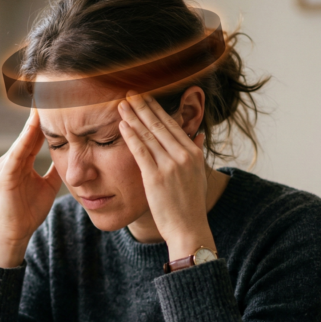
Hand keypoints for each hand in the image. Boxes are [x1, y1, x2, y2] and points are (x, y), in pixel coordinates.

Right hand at [0, 107, 61, 267]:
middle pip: (29, 129)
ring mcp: (6, 165)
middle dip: (40, 110)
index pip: (36, 132)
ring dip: (35, 118)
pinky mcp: (5, 175)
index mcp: (21, 159)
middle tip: (53, 87)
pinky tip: (36, 124)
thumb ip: (55, 169)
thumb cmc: (28, 211)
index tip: (61, 98)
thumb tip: (70, 155)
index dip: (48, 116)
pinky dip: (27, 137)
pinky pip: (18, 153)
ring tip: (45, 99)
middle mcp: (11, 157)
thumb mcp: (47, 186)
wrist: (14, 235)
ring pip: (24, 136)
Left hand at [117, 91, 215, 260]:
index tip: (146, 97)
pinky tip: (122, 125)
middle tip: (131, 92)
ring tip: (122, 103)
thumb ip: (196, 153)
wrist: (189, 229)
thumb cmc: (190, 205)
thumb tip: (198, 135)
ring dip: (134, 117)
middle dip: (144, 106)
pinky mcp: (155, 177)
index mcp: (193, 153)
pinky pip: (141, 151)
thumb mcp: (199, 176)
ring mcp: (170, 165)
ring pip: (149, 134)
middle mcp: (184, 155)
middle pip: (160, 124)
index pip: (172, 125)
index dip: (157, 109)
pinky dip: (131, 136)